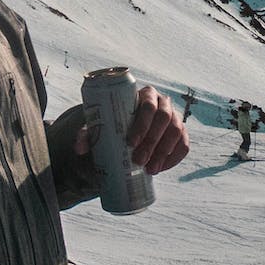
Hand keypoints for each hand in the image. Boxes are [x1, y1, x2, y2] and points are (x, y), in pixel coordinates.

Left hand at [73, 85, 188, 175]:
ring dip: (164, 152)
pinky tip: (162, 168)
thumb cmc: (112, 125)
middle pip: (165, 118)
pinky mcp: (181, 134)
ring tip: (149, 169)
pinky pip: (184, 144)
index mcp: (144, 95)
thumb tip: (80, 147)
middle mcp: (163, 103)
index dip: (143, 123)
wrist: (126, 134)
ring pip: (177, 131)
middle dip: (152, 141)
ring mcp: (175, 117)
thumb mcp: (100, 127)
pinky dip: (175, 157)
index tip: (130, 143)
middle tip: (138, 161)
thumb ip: (88, 133)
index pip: (148, 105)